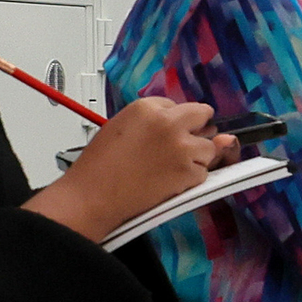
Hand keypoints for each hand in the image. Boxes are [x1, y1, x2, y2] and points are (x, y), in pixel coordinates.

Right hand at [30, 97, 232, 239]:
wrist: (93, 196)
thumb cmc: (99, 165)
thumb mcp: (120, 127)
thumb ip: (153, 121)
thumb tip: (187, 124)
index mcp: (147, 108)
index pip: (179, 106)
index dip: (175, 121)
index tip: (167, 133)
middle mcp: (168, 123)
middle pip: (202, 115)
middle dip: (198, 129)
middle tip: (182, 145)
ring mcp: (182, 147)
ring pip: (208, 147)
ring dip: (196, 156)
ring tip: (169, 168)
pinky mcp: (189, 171)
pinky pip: (204, 171)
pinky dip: (192, 178)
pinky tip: (169, 181)